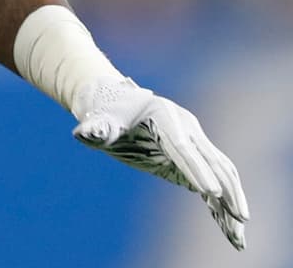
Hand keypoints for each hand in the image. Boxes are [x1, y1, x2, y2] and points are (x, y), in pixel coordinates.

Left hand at [73, 76, 248, 249]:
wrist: (111, 99)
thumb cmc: (104, 111)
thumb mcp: (97, 119)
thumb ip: (96, 128)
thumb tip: (86, 133)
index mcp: (164, 115)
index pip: (182, 147)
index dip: (196, 169)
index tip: (210, 192)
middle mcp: (186, 125)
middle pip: (211, 159)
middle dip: (226, 189)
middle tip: (239, 218)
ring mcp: (194, 138)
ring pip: (220, 169)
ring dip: (233, 197)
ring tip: (241, 229)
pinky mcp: (194, 153)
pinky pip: (214, 176)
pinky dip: (224, 198)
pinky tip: (231, 223)